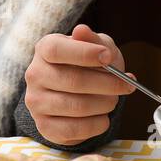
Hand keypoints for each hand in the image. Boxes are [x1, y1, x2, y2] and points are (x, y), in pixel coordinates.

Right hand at [24, 23, 134, 145]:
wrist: (77, 92)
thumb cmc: (88, 64)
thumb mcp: (96, 46)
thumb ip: (93, 40)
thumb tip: (82, 31)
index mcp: (44, 49)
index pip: (56, 50)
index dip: (84, 53)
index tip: (108, 57)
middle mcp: (35, 75)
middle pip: (72, 81)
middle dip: (106, 84)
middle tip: (125, 85)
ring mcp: (36, 102)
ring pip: (76, 107)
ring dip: (105, 104)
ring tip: (113, 100)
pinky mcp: (44, 126)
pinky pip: (74, 129)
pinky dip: (97, 124)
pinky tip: (103, 117)